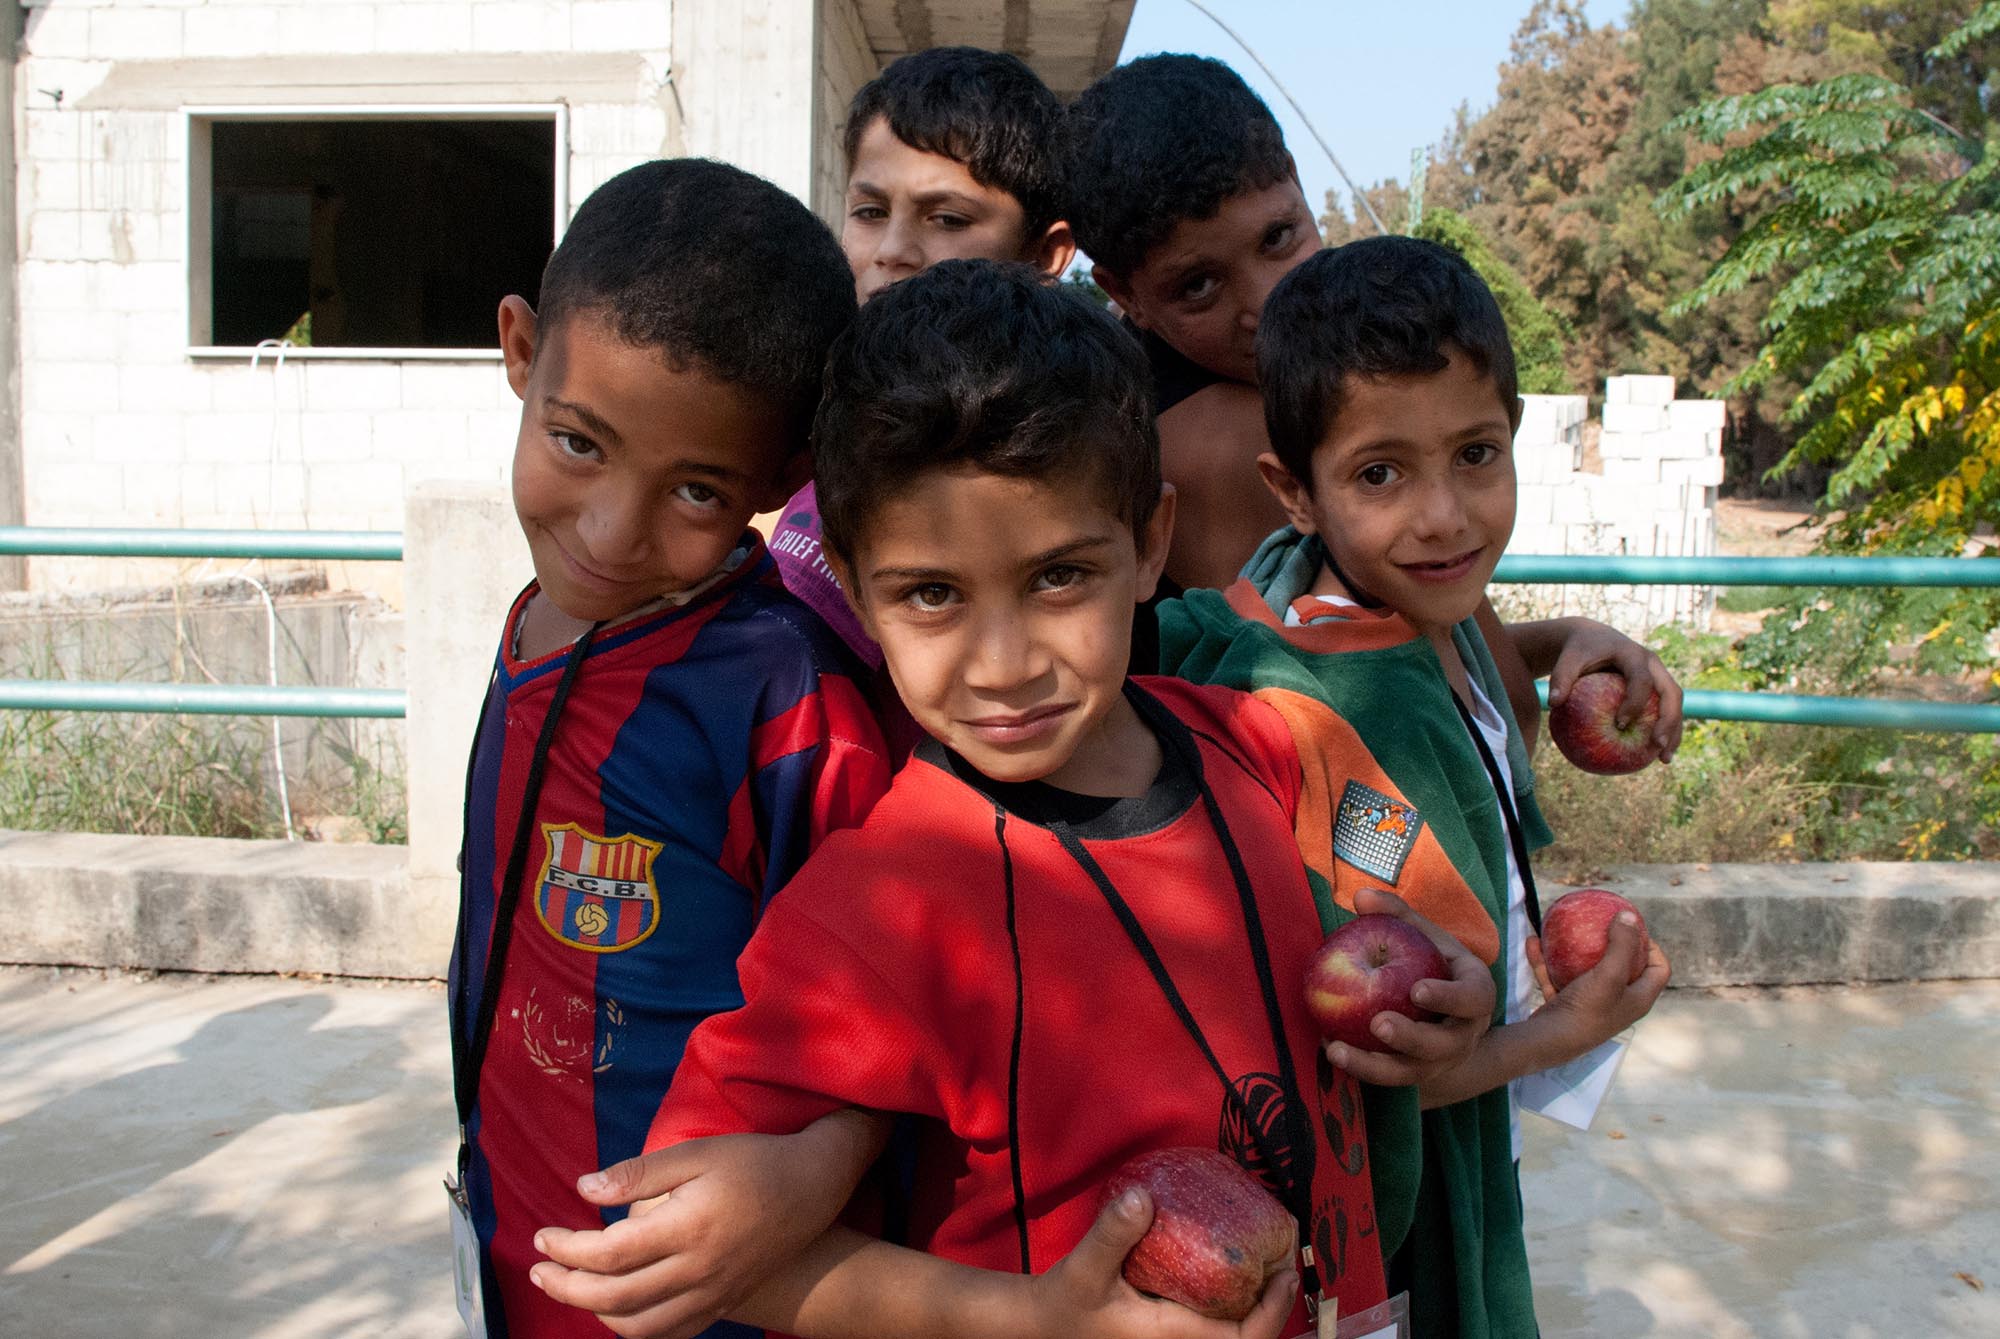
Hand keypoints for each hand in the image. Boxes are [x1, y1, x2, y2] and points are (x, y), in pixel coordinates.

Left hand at [529, 1116, 878, 1338]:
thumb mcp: (696, 1152)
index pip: (608, 1255)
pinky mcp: (723, 1303)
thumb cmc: (754, 1161)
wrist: (813, 1187)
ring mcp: (712, 1294)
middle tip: (538, 1270)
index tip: (542, 1236)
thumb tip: (583, 1188)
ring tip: (572, 1288)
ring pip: (639, 1327)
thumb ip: (639, 1173)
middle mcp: (697, 1271)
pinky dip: (634, 1327)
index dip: (566, 1250)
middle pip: (614, 1297)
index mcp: (686, 1229)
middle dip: (566, 1286)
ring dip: (595, 1313)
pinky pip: (670, 1332)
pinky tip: (619, 1307)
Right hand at [1026, 1187, 1298, 1338]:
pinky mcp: (1169, 1333)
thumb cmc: (1065, 1303)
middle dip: (1274, 1309)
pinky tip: (1232, 1274)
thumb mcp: (1086, 1268)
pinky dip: (1233, 1306)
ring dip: (1257, 1309)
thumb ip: (1112, 1234)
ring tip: (1268, 1266)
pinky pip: (1213, 1327)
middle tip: (1284, 1263)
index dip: (1273, 1312)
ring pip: (1231, 1334)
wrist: (1040, 1326)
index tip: (1285, 1274)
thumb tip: (1141, 1195)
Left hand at [1323, 886, 1494, 1086]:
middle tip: (1378, 1024)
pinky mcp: (1417, 1075)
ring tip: (1338, 1051)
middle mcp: (1464, 1033)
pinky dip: (1360, 1068)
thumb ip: (1397, 915)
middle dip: (1411, 1038)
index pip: (1473, 999)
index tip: (1416, 990)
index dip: (1449, 998)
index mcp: (1476, 994)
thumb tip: (1361, 897)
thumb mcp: (1424, 936)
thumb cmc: (1432, 963)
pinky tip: (1330, 1050)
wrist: (1443, 1008)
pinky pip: (1390, 1079)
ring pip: (1414, 1072)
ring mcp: (1442, 1060)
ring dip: (1375, 1066)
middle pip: (1444, 1045)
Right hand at [1526, 912, 1671, 1055]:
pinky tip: (1533, 943)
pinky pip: (1558, 977)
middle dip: (1612, 944)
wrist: (1549, 1041)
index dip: (1653, 947)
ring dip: (1574, 950)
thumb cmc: (1587, 1010)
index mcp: (1638, 999)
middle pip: (1624, 968)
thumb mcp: (1610, 975)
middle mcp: (1618, 1003)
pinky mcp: (1567, 1005)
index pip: (1659, 969)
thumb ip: (1623, 945)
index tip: (1633, 928)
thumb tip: (1629, 915)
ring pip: (1587, 971)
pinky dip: (1548, 962)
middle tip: (1600, 924)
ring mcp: (1592, 1005)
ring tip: (1564, 930)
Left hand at [1543, 621, 1684, 762]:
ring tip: (1664, 760)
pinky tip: (1653, 755)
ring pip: (1675, 704)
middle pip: (1671, 693)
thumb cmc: (1578, 651)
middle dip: (1669, 720)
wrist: (1591, 638)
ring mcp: (1658, 675)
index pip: (1641, 680)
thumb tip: (1553, 703)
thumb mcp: (1569, 659)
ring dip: (1674, 731)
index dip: (1635, 702)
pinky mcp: (1657, 687)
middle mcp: (1652, 664)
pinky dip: (1665, 731)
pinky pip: (1666, 710)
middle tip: (1657, 745)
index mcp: (1634, 655)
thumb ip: (1561, 677)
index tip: (1620, 724)